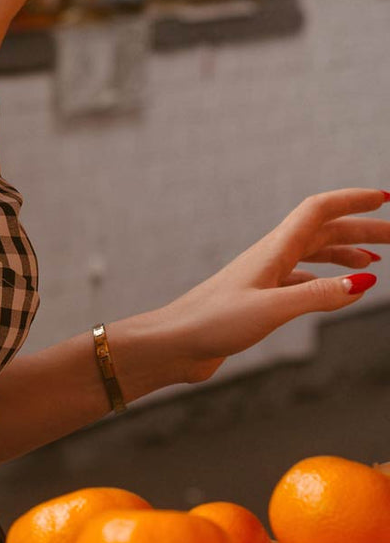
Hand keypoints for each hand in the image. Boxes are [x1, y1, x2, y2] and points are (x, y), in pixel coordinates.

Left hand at [147, 188, 387, 383]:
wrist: (173, 343)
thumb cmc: (212, 323)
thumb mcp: (271, 309)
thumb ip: (317, 296)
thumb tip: (364, 283)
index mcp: (274, 250)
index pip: (318, 211)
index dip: (351, 201)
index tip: (385, 199)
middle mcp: (271, 256)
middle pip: (322, 232)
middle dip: (360, 229)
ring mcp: (264, 277)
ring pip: (313, 255)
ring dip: (345, 253)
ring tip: (376, 262)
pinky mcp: (259, 298)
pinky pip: (301, 280)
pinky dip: (326, 280)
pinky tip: (339, 291)